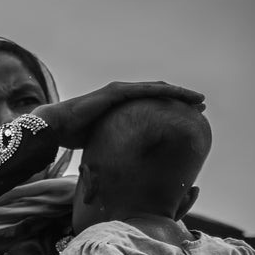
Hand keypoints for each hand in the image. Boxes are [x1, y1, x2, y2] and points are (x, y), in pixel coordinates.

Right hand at [34, 81, 204, 147]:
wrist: (54, 127)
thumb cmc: (71, 136)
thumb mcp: (100, 141)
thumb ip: (114, 145)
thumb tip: (122, 166)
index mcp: (119, 107)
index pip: (149, 106)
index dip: (169, 109)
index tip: (186, 118)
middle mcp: (122, 94)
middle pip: (159, 95)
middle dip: (180, 100)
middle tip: (200, 107)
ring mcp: (120, 91)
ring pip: (158, 89)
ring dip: (180, 94)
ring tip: (199, 100)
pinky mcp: (117, 92)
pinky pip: (148, 90)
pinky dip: (166, 91)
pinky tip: (181, 95)